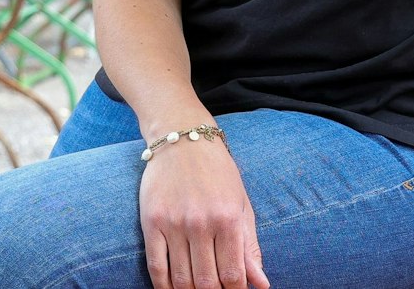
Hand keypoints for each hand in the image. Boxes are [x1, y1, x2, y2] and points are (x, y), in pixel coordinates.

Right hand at [139, 134, 269, 288]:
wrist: (183, 140)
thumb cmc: (218, 173)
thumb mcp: (242, 205)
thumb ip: (250, 247)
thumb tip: (262, 284)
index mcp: (228, 219)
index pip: (233, 275)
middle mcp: (201, 223)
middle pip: (206, 282)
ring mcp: (174, 223)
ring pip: (181, 279)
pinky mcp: (151, 222)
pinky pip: (156, 266)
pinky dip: (164, 286)